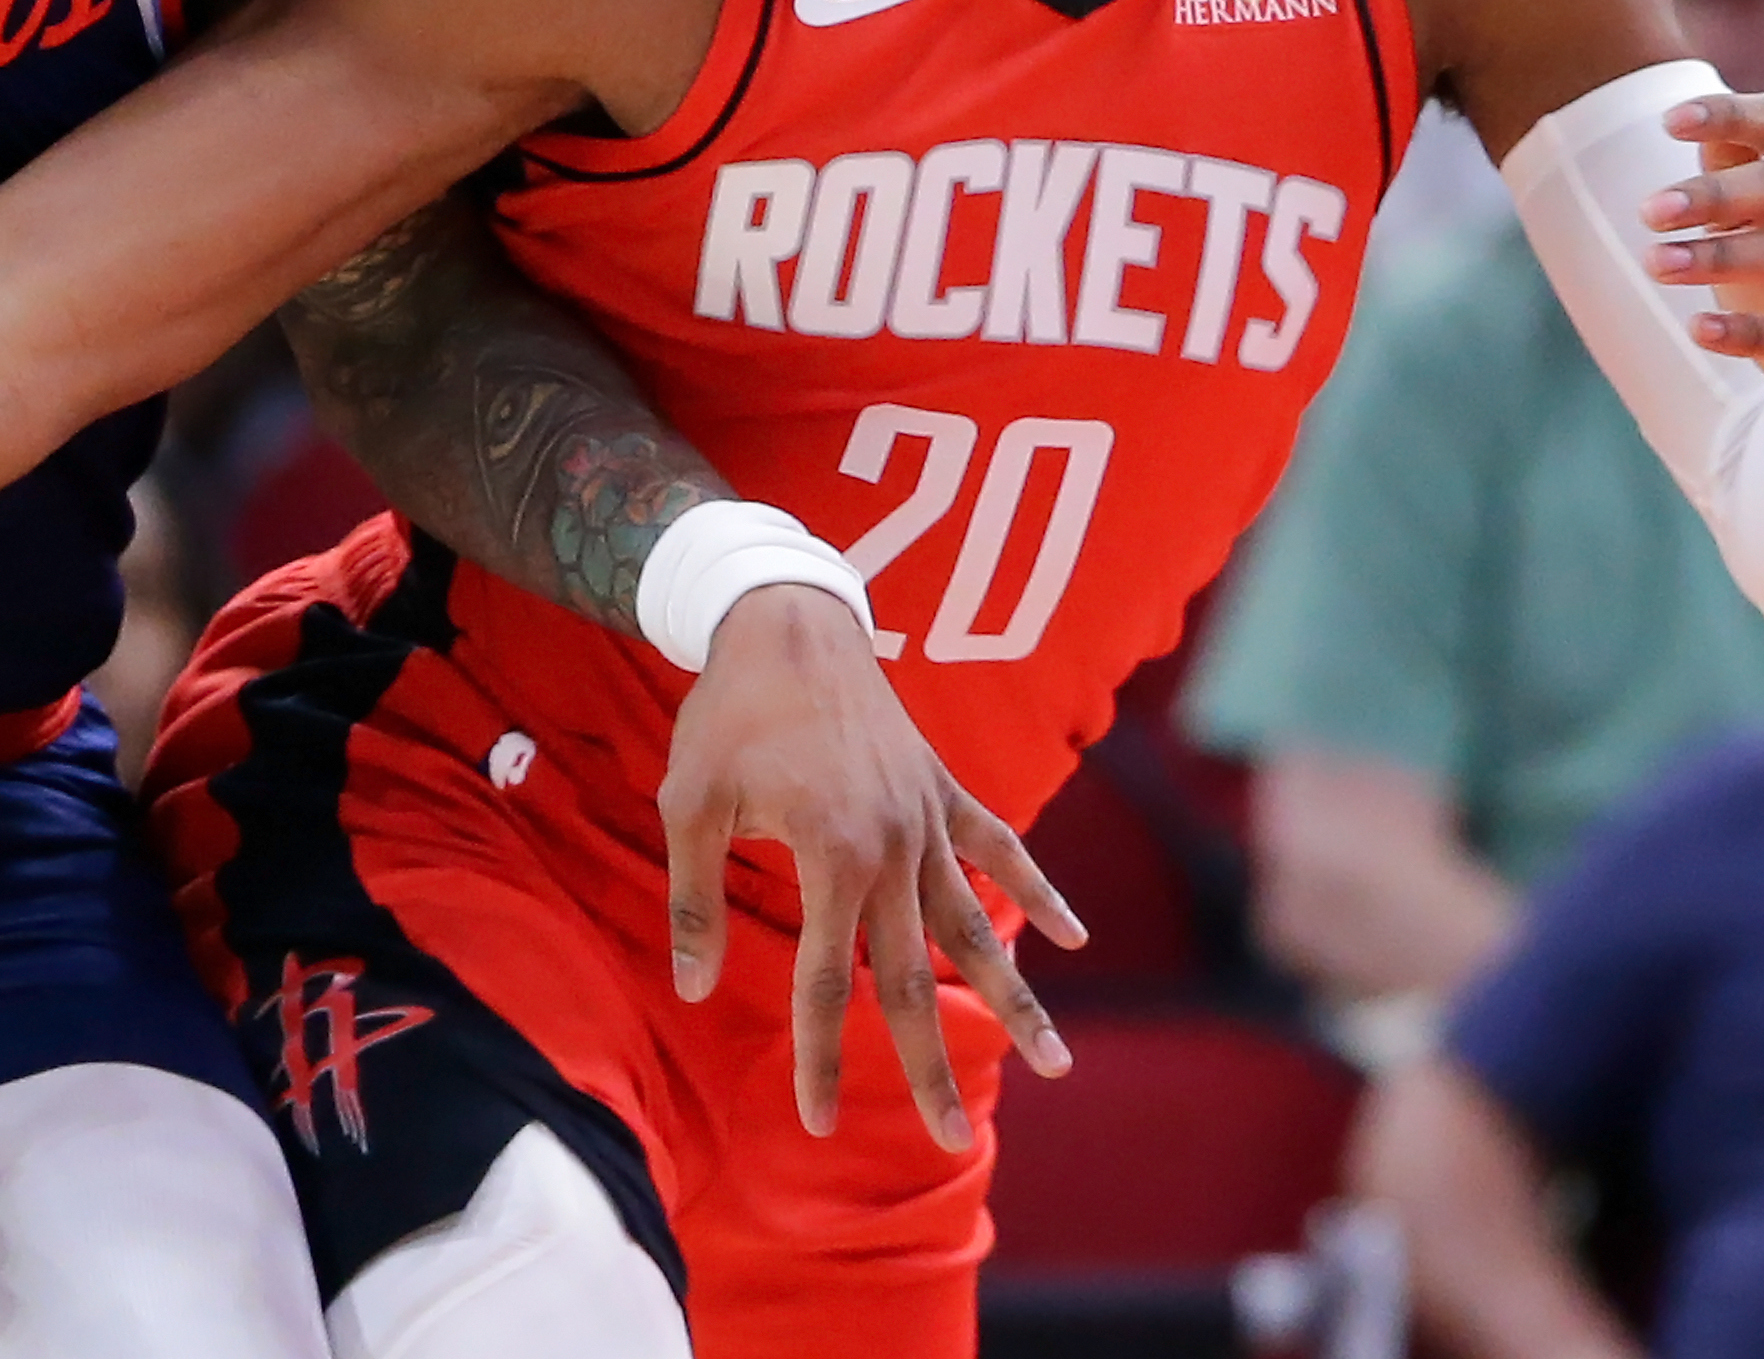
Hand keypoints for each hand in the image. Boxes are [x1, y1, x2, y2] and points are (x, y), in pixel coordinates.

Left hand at [660, 585, 1085, 1147]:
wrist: (783, 617)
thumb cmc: (726, 714)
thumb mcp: (690, 806)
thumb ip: (696, 902)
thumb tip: (696, 989)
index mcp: (832, 857)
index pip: (824, 984)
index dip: (818, 1057)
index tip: (816, 1123)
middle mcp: (894, 848)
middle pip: (917, 978)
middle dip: (930, 1066)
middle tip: (953, 1145)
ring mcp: (927, 817)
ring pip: (978, 926)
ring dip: (1015, 999)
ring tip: (1057, 1065)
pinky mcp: (942, 787)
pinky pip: (999, 847)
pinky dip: (1036, 890)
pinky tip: (1073, 935)